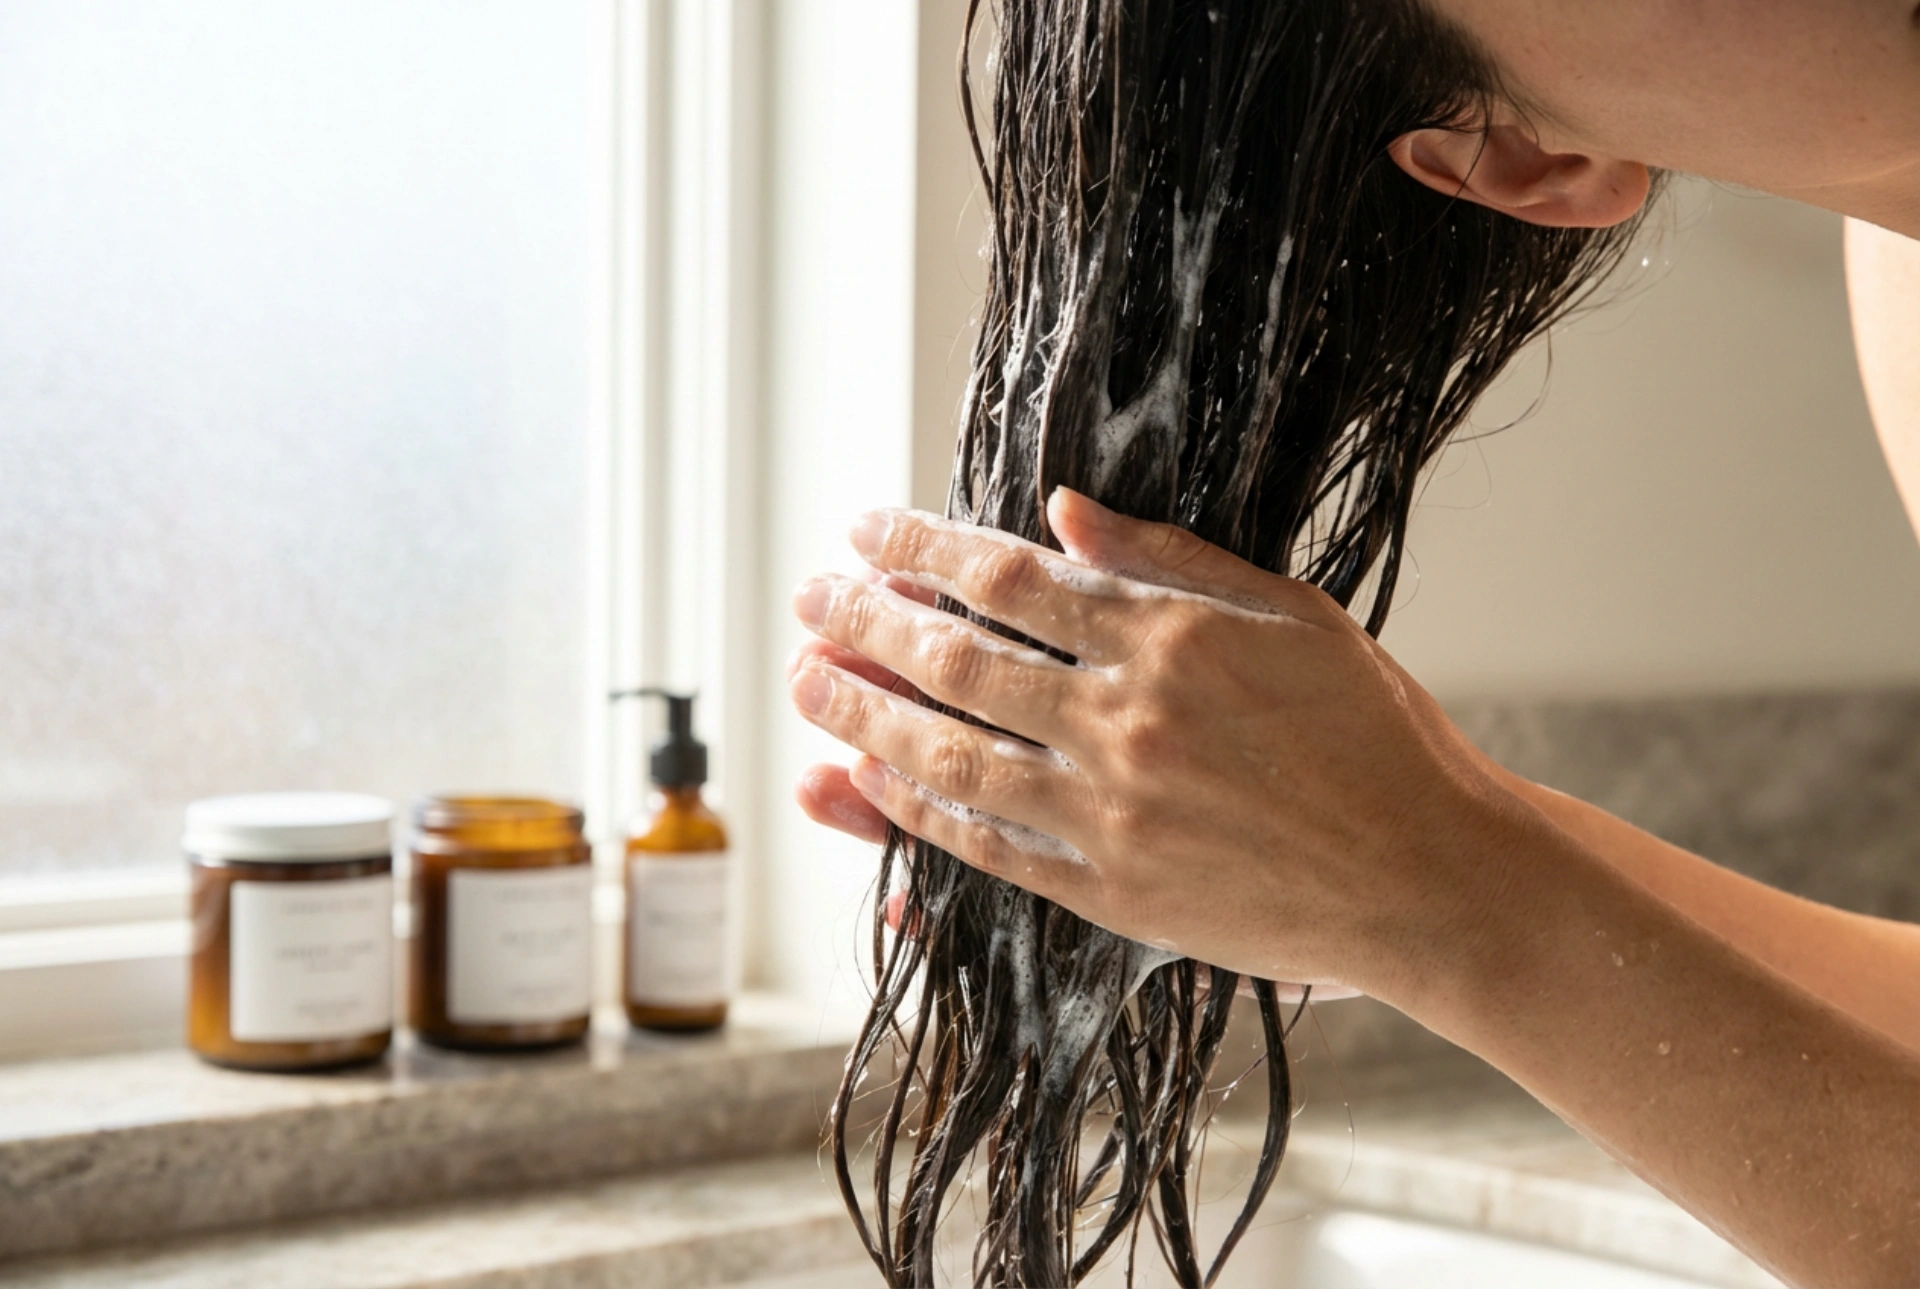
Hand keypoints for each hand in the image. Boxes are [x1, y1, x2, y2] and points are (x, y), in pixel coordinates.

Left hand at [788, 489, 1524, 1003]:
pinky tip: (867, 778)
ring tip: (805, 681)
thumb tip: (1061, 511)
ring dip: (862, 714)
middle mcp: (1125, 721)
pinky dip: (916, 810)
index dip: (919, 548)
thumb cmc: (1375, 736)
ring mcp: (1109, 812)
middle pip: (954, 660)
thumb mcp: (1292, 612)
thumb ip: (1171, 557)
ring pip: (948, 753)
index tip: (865, 531)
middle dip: (864, 623)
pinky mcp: (1108, 889)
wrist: (1428, 877)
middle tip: (808, 599)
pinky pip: (985, 844)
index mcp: (1170, 637)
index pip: (1006, 576)